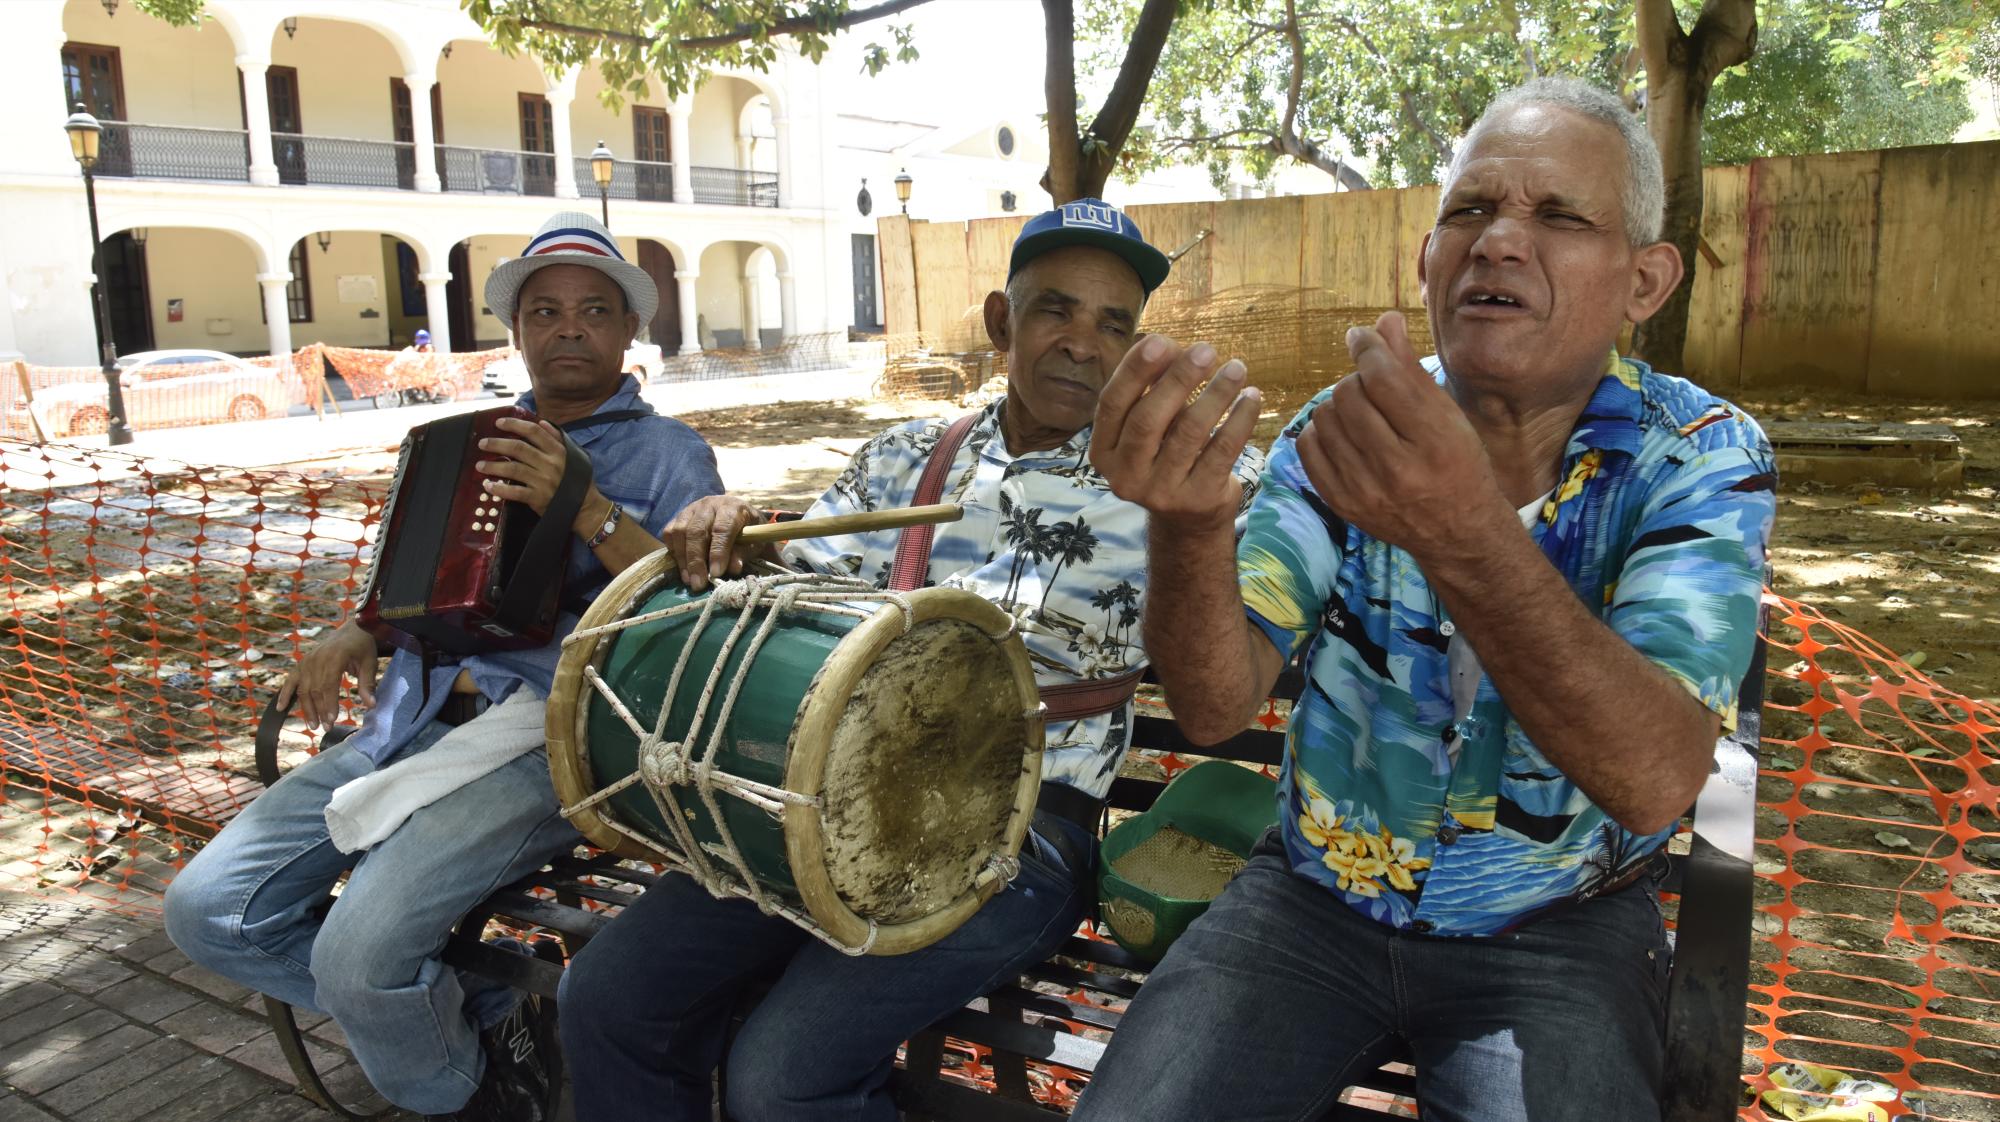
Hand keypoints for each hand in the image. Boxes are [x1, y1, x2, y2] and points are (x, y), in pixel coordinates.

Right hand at [275, 619, 380, 730]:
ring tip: (313, 725)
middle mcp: (317, 659)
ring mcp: (307, 660)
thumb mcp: (370, 663)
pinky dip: (284, 694)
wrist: (353, 629)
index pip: (328, 685)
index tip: (331, 720)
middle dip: (319, 710)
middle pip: (314, 690)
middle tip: (326, 727)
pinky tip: (280, 708)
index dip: (328, 704)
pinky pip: (291, 680)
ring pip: (303, 688)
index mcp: (334, 657)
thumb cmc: (363, 647)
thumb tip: (372, 706)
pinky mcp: (302, 663)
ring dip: (306, 708)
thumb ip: (368, 684)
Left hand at [476, 416, 571, 515]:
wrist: (585, 508)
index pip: (534, 432)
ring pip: (513, 469)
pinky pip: (515, 492)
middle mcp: (550, 464)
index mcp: (558, 451)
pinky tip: (488, 486)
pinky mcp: (538, 498)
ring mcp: (543, 482)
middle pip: (519, 449)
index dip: (514, 425)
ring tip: (479, 466)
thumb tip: (541, 422)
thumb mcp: (572, 455)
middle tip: (482, 443)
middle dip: (497, 444)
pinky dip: (500, 489)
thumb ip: (556, 438)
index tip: (499, 423)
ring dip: (493, 466)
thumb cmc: (576, 479)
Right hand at [662, 494, 764, 590]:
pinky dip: (673, 551)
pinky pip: (670, 533)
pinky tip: (682, 567)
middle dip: (696, 560)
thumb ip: (743, 553)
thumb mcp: (753, 542)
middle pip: (696, 531)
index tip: (716, 573)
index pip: (722, 529)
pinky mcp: (679, 516)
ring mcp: (691, 508)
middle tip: (698, 583)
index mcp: (732, 508)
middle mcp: (709, 505)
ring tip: (688, 580)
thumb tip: (732, 568)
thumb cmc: (747, 531)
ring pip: (680, 532)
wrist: (736, 515)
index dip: (718, 552)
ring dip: (683, 559)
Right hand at [1089, 334, 1261, 531]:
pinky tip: (1251, 396)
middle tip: (1206, 349)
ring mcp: (1161, 492)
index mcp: (1104, 453)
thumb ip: (1149, 390)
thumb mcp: (1148, 427)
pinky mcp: (1197, 499)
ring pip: (1189, 433)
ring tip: (1236, 367)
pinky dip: (1240, 419)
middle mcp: (1125, 476)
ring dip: (1215, 393)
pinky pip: (1222, 450)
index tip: (1163, 340)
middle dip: (1178, 379)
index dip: (1135, 370)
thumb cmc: (1165, 456)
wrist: (1188, 519)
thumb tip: (1167, 344)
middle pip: (1148, 419)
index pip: (1112, 404)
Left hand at [1295, 311, 1510, 559]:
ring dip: (1338, 403)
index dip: (1367, 348)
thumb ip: (1410, 368)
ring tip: (1361, 411)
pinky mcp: (1342, 503)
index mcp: (1432, 441)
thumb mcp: (1447, 414)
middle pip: (1348, 394)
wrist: (1457, 531)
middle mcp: (1397, 470)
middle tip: (1372, 385)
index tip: (1362, 337)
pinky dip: (1321, 430)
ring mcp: (1364, 491)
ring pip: (1324, 417)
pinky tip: (1342, 432)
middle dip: (1356, 378)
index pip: (1382, 377)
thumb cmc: (1458, 463)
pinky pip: (1308, 447)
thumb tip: (1382, 320)